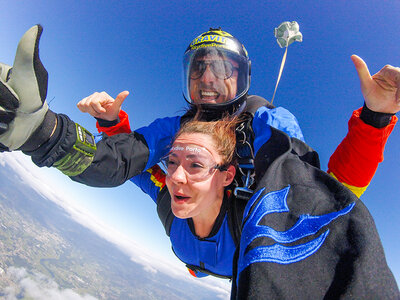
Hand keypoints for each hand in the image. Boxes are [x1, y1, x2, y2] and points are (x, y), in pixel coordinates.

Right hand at [0, 25, 49, 150]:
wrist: (33, 125)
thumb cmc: (33, 97)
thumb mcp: (32, 73)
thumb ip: (28, 51)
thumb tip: (37, 28)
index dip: (2, 93)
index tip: (15, 101)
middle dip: (2, 106)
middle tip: (14, 110)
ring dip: (0, 118)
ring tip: (10, 118)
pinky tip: (5, 127)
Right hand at [77, 91, 128, 120]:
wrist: (107, 118)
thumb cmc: (112, 112)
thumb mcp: (116, 107)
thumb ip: (120, 99)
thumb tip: (127, 92)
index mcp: (103, 95)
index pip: (94, 102)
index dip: (98, 109)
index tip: (104, 111)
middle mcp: (96, 94)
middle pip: (88, 104)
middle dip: (94, 111)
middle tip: (100, 112)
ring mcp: (89, 97)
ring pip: (83, 105)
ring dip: (90, 112)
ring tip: (96, 112)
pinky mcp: (84, 101)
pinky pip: (79, 105)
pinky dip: (84, 110)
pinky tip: (90, 110)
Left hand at [351, 55, 399, 113]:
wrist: (378, 109)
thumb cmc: (370, 95)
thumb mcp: (365, 84)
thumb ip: (361, 70)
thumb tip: (352, 56)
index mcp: (387, 70)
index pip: (397, 75)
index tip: (398, 100)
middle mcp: (396, 73)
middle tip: (399, 103)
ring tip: (399, 103)